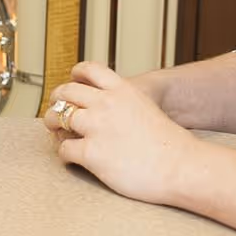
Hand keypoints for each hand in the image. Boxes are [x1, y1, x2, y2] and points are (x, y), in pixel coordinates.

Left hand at [42, 61, 205, 206]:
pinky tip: (73, 158)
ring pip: (58, 118)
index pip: (89, 69)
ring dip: (53, 125)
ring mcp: (97, 127)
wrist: (181, 167)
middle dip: (57, 101)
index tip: (72, 83)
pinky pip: (64, 149)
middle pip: (66, 92)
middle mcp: (106, 103)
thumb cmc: (168, 145)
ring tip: (57, 133)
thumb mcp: (146, 108)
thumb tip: (104, 109)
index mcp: (122, 89)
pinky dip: (64, 154)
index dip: (75, 75)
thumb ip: (124, 103)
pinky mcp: (91, 153)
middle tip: (56, 111)